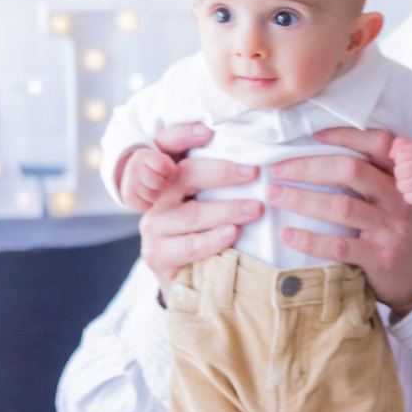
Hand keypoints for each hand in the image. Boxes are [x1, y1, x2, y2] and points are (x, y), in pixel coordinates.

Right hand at [118, 145, 179, 210]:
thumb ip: (175, 150)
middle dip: (163, 184)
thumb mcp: (164, 158)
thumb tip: (186, 140)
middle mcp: (133, 168)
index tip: (165, 172)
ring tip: (152, 188)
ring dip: (157, 195)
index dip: (169, 172)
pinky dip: (149, 204)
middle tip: (159, 181)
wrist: (134, 178)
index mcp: (143, 155)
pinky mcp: (127, 197)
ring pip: (153, 196)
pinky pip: (146, 206)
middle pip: (159, 183)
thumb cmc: (156, 169)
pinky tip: (146, 196)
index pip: (163, 166)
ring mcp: (128, 183)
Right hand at [138, 123, 263, 296]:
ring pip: (192, 213)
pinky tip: (233, 233)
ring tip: (255, 208)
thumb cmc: (207, 230)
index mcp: (166, 176)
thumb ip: (219, 178)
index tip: (208, 131)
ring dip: (227, 209)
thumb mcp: (211, 199)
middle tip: (253, 172)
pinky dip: (213, 239)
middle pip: (182, 175)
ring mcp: (153, 226)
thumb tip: (258, 156)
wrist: (189, 280)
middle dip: (220, 172)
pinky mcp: (157, 254)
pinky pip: (189, 245)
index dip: (182, 135)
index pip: (166, 146)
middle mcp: (155, 197)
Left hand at [266, 127, 411, 317]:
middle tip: (277, 169)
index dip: (346, 135)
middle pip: (351, 171)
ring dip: (302, 199)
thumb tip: (320, 154)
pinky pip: (340, 245)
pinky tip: (287, 235)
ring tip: (274, 195)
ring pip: (342, 206)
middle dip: (309, 167)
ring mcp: (392, 229)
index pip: (378, 144)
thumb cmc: (397, 231)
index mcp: (400, 179)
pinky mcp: (381, 257)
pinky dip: (310, 240)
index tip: (313, 135)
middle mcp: (399, 199)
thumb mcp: (395, 199)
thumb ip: (372, 178)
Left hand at [390, 136, 411, 207]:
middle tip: (411, 172)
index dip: (401, 159)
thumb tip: (391, 156)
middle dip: (401, 172)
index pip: (399, 155)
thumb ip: (399, 144)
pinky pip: (407, 197)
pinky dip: (410, 195)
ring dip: (404, 185)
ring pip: (401, 185)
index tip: (409, 160)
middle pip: (398, 171)